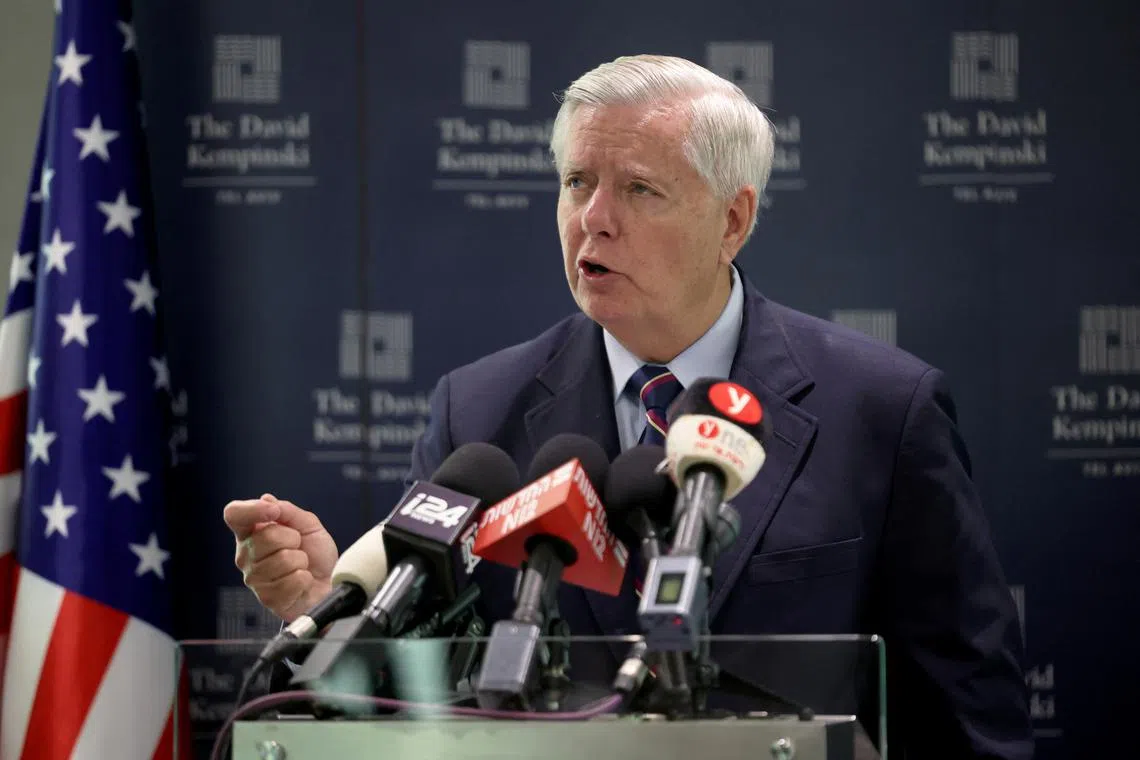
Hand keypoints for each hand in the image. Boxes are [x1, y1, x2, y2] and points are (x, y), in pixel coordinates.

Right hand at [223, 493, 338, 621]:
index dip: (252, 509)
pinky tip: (301, 582)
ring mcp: (254, 579)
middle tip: (298, 548)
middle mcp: (246, 555)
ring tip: (300, 566)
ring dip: (301, 561)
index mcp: (251, 533)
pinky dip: (305, 579)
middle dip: (293, 539)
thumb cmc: (316, 554)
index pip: (234, 514)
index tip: (274, 511)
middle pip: (267, 536)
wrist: (329, 582)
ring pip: (283, 559)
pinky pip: (292, 580)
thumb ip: (288, 511)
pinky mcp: (267, 598)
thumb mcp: (308, 525)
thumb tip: (267, 500)